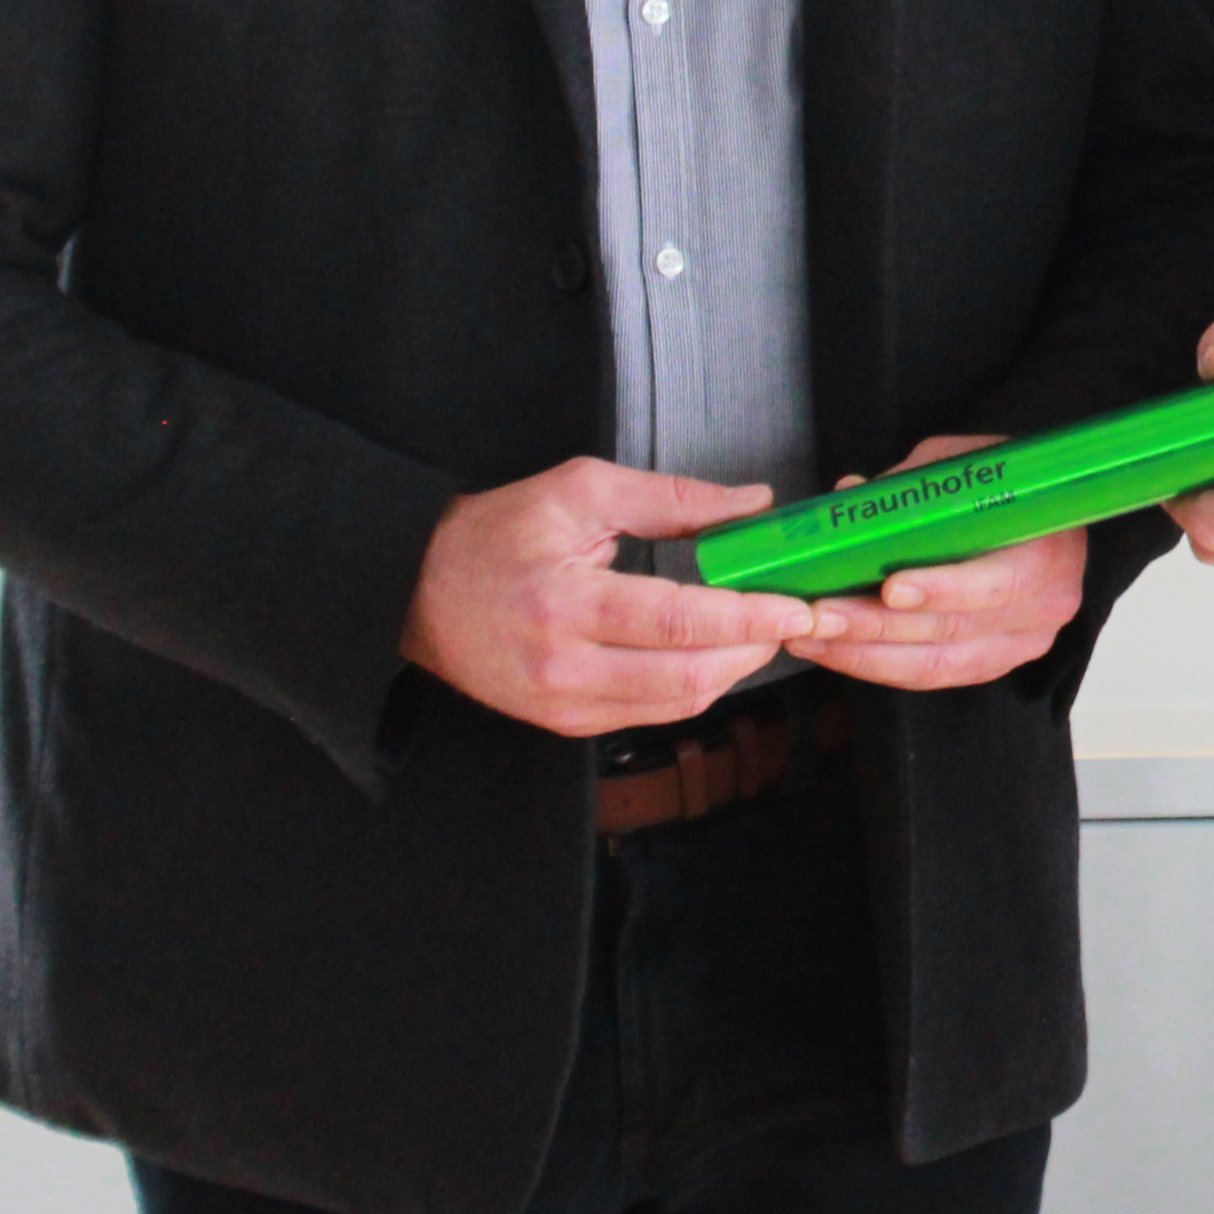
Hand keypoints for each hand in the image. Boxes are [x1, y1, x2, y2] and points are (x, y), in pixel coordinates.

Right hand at [404, 456, 826, 738]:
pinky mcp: (565, 723)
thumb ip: (671, 498)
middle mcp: (563, 667)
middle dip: (754, 648)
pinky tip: (714, 653)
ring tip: (760, 629)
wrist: (417, 590)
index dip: (748, 616)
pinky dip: (693, 685)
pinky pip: (650, 714)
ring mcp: (563, 705)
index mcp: (565, 603)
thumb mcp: (580, 491)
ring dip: (731, 670)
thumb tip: (750, 503)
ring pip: (676, 704)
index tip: (797, 603)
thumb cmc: (493, 534)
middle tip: (791, 615)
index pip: (679, 621)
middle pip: (688, 676)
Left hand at [787, 434, 1087, 692]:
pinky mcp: (993, 666)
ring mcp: (1020, 645)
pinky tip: (836, 652)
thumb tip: (850, 496)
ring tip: (811, 639)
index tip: (888, 588)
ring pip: (934, 666)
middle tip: (819, 616)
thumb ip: (914, 485)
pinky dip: (878, 667)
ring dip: (864, 656)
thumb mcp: (968, 466)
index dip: (941, 589)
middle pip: (951, 631)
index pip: (995, 583)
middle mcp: (1042, 609)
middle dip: (876, 626)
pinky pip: (930, 677)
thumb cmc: (1005, 488)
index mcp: (1046, 553)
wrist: (1047, 524)